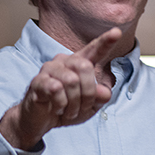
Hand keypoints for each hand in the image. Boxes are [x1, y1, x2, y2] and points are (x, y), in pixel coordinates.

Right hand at [0, 27, 121, 149]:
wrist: (40, 122)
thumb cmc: (65, 108)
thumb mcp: (89, 107)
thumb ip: (99, 98)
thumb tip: (104, 92)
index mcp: (79, 63)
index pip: (94, 50)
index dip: (105, 42)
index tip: (116, 32)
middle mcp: (64, 61)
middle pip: (85, 67)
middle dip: (88, 93)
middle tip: (81, 107)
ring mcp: (49, 69)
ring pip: (71, 80)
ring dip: (74, 103)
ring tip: (68, 110)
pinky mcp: (38, 81)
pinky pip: (56, 90)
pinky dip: (61, 105)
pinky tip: (56, 108)